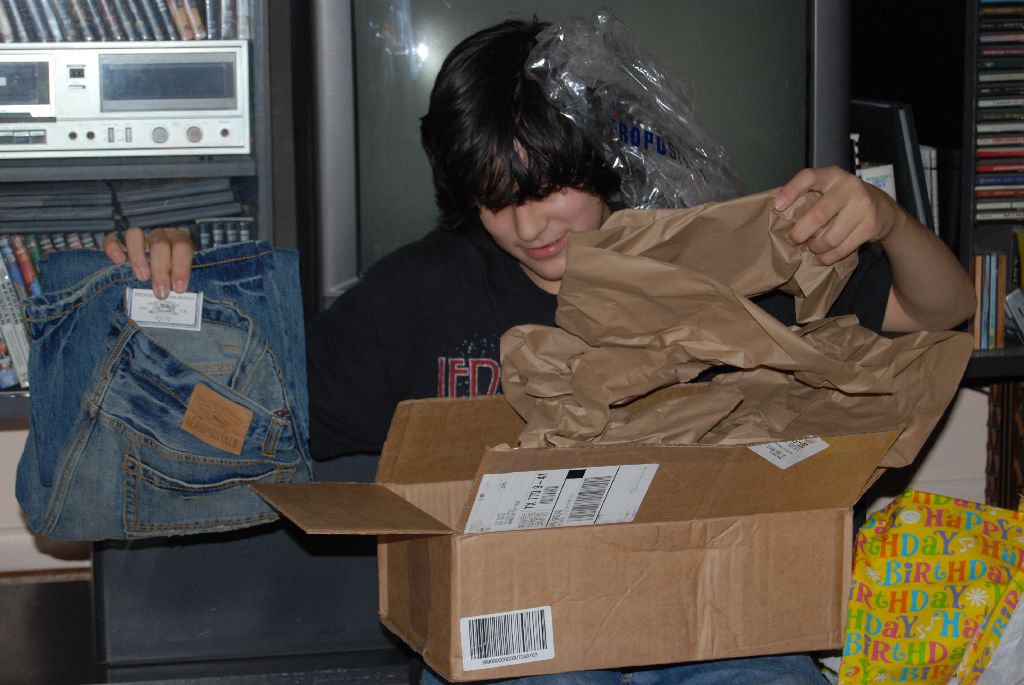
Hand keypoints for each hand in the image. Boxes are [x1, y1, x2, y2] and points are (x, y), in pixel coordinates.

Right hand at [103, 226, 194, 297]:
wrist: (154, 272)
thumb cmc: (171, 277)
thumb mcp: (179, 278)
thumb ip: (180, 283)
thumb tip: (181, 298)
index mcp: (178, 240)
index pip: (182, 247)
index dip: (181, 267)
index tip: (179, 288)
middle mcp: (159, 235)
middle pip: (160, 244)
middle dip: (161, 270)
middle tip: (161, 291)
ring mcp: (139, 236)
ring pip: (135, 235)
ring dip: (138, 257)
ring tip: (142, 278)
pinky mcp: (118, 240)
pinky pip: (112, 238)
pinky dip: (113, 247)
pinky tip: (118, 261)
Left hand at [773, 166, 898, 265]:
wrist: (882, 208)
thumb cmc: (844, 199)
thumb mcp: (828, 189)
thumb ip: (809, 196)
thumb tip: (779, 216)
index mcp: (832, 175)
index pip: (808, 177)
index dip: (791, 190)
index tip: (777, 207)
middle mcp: (849, 186)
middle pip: (818, 215)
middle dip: (800, 233)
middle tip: (793, 239)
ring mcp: (863, 205)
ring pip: (830, 238)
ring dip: (816, 248)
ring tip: (812, 248)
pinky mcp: (871, 225)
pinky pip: (842, 249)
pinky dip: (827, 258)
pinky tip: (820, 259)